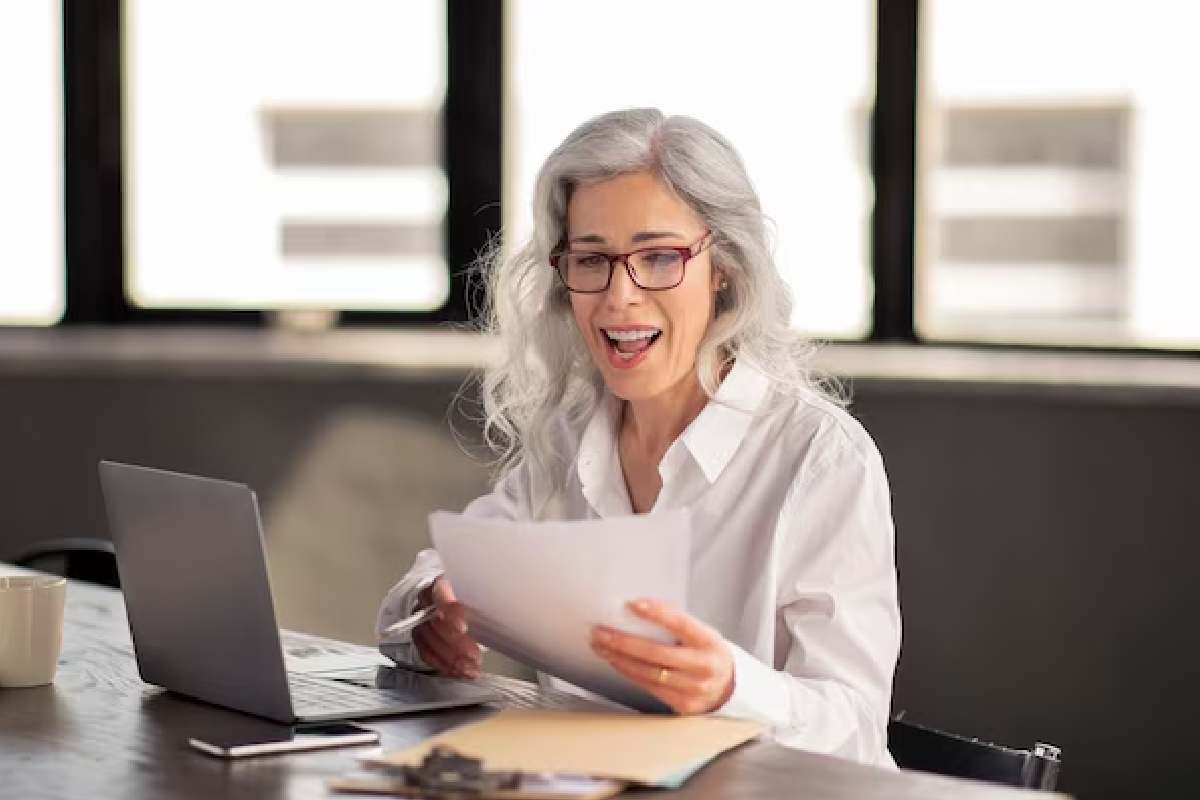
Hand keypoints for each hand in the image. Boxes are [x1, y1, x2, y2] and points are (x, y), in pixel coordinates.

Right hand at [411, 576, 482, 679]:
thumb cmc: (476, 594)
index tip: (464, 627)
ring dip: (451, 658)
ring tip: (471, 668)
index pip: (439, 592)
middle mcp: (426, 599)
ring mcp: (421, 618)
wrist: (464, 597)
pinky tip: (459, 672)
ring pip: (429, 640)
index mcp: (441, 581)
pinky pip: (426, 653)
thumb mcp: (485, 590)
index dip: (450, 611)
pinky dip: (443, 665)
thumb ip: (488, 597)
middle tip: (475, 655)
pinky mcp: (420, 636)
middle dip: (455, 642)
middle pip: (434, 621)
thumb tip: (508, 607)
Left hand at [590, 598, 734, 714]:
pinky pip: (649, 687)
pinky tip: (616, 662)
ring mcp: (694, 688)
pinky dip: (629, 673)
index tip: (632, 604)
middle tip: (600, 631)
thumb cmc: (707, 653)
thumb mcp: (701, 634)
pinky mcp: (683, 704)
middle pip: (657, 653)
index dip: (656, 613)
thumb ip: (677, 625)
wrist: (729, 687)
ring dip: (619, 659)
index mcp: (709, 642)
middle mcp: (703, 666)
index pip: (681, 624)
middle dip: (624, 642)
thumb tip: (638, 609)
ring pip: (649, 673)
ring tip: (601, 646)